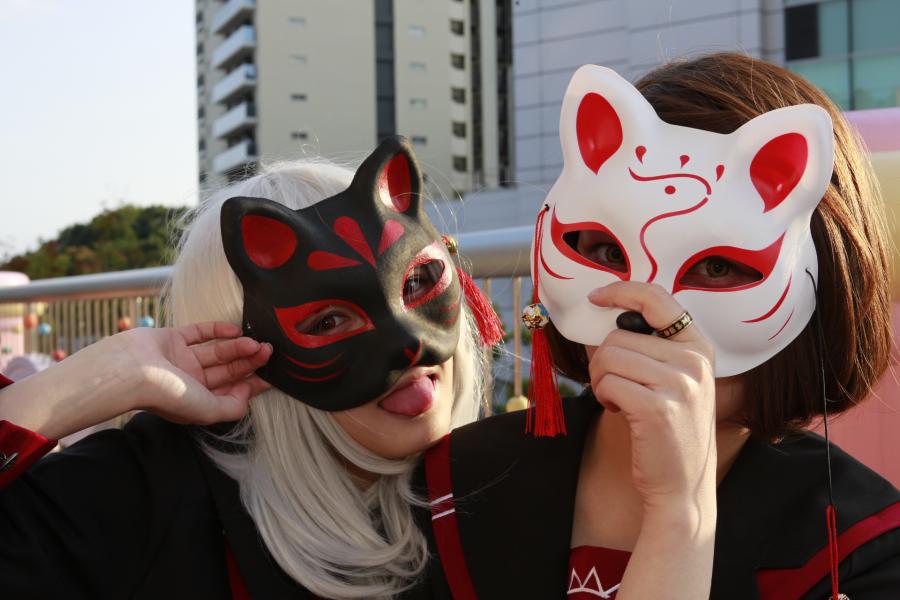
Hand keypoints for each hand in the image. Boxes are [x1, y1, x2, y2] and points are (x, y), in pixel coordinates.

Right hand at [113, 322, 272, 423]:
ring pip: (217, 351)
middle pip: (227, 370)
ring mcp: (180, 359)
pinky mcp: (171, 338)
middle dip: (249, 362)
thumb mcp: (207, 410)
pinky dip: (217, 329)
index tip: (275, 376)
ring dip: (238, 346)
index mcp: (197, 401)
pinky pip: (199, 332)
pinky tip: (235, 330)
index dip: (253, 384)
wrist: (128, 372)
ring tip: (257, 343)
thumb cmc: (166, 395)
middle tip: (269, 352)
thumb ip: (232, 406)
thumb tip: (248, 393)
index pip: (231, 392)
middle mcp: (189, 381)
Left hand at [588, 282, 716, 512]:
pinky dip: (603, 396)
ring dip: (600, 381)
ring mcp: (680, 384)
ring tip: (618, 401)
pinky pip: (608, 383)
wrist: (681, 487)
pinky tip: (619, 412)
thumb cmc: (667, 431)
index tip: (597, 296)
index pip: (657, 299)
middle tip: (613, 388)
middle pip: (618, 336)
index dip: (622, 291)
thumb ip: (647, 349)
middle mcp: (694, 361)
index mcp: (698, 347)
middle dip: (602, 362)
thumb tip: (603, 315)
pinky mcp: (658, 408)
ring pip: (608, 357)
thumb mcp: (671, 381)